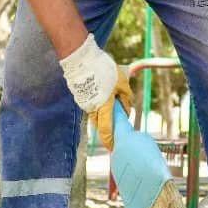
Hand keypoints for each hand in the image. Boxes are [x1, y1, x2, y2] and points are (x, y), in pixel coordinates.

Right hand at [59, 35, 133, 149]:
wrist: (82, 59)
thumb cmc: (103, 70)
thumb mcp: (122, 83)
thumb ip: (126, 98)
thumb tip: (127, 109)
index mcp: (104, 106)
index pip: (106, 131)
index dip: (110, 141)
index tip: (113, 148)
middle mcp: (93, 108)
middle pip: (101, 124)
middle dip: (108, 128)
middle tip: (116, 126)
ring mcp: (84, 103)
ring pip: (96, 115)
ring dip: (103, 113)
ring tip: (111, 101)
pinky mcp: (80, 97)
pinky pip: (91, 106)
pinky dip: (98, 105)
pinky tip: (102, 94)